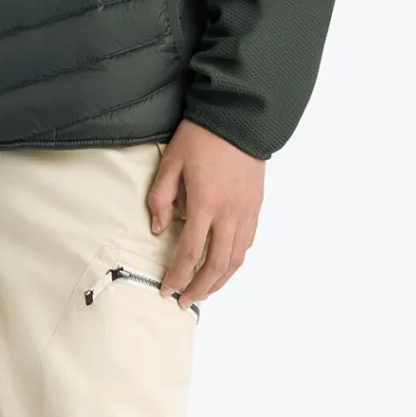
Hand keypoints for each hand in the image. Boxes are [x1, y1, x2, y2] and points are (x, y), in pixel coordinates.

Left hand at [147, 119, 264, 307]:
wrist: (239, 116)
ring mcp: (246, 211)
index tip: (166, 289)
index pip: (190, 252)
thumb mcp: (172, 161)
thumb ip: (161, 197)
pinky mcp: (256, 206)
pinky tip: (224, 266)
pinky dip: (235, 261)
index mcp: (205, 202)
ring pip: (236, 259)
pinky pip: (248, 243)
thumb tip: (159, 230)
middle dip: (199, 288)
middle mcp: (229, 213)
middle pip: (216, 265)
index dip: (177, 275)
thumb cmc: (202, 135)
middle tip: (183, 300)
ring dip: (219, 281)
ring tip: (203, 291)